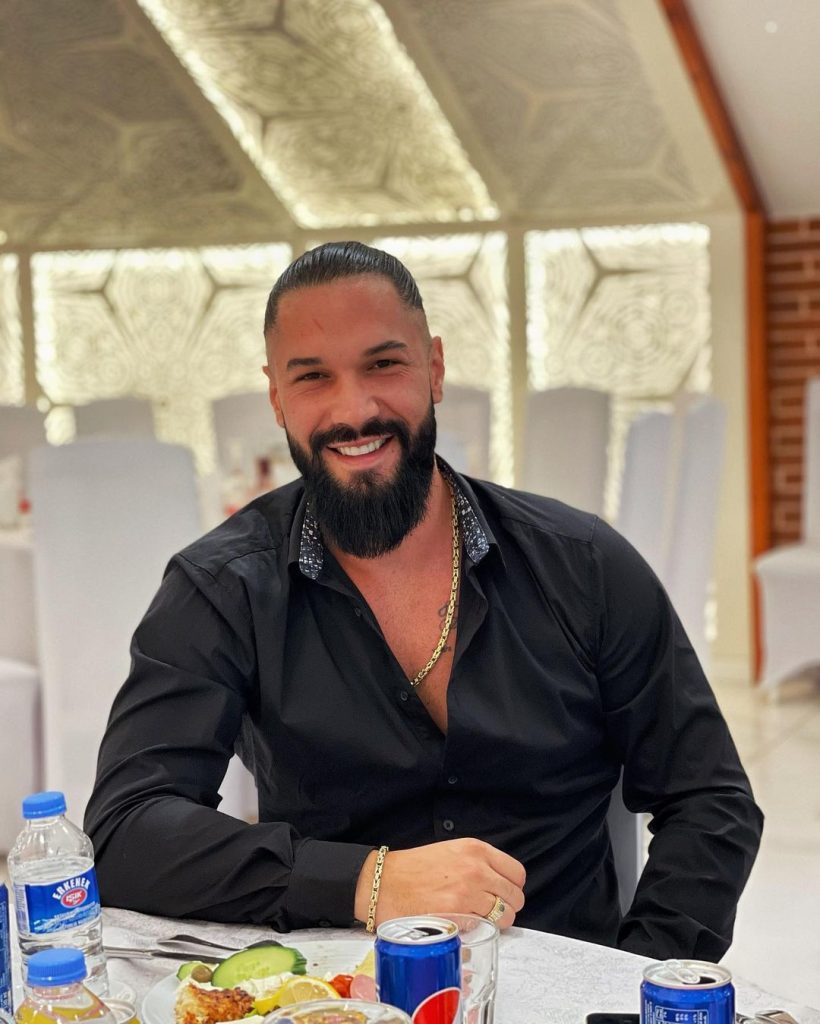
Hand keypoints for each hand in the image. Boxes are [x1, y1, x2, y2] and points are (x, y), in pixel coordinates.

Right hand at [354, 838, 525, 929]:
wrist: (384, 883)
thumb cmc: (413, 869)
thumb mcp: (451, 851)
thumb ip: (477, 863)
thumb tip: (497, 883)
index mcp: (476, 849)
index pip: (517, 873)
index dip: (512, 887)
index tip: (502, 894)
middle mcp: (477, 868)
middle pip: (515, 897)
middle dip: (506, 907)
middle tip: (490, 911)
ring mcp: (468, 892)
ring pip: (504, 916)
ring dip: (495, 922)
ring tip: (477, 920)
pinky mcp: (458, 914)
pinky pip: (483, 928)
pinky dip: (477, 930)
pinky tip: (462, 925)